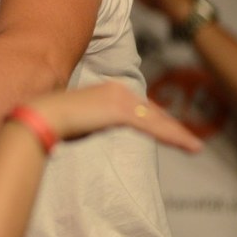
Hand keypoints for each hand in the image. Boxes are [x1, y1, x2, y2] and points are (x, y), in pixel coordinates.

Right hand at [24, 81, 202, 152]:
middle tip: (189, 140)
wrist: (42, 115)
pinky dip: (174, 137)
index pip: (139, 106)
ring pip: (157, 120)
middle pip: (152, 111)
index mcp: (107, 90)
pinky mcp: (122, 111)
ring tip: (194, 146)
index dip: (157, 118)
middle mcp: (118, 89)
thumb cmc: (51, 121)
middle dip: (171, 127)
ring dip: (177, 134)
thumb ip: (89, 122)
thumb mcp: (78, 120)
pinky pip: (153, 127)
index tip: (169, 128)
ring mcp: (122, 99)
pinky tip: (188, 145)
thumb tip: (83, 130)